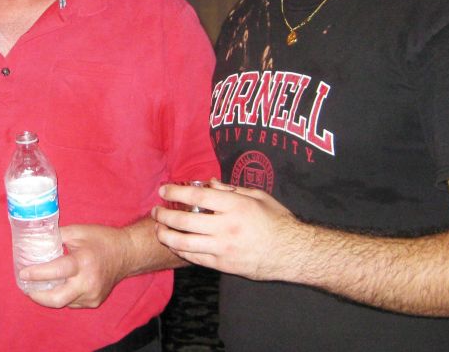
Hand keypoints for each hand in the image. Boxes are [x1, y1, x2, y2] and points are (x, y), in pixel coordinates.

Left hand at [18, 224, 128, 308]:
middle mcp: (88, 282)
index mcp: (83, 262)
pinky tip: (61, 286)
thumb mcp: (78, 231)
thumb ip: (56, 236)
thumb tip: (35, 240)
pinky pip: (72, 302)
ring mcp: (92, 295)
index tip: (23, 273)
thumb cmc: (101, 239)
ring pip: (63, 302)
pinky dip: (63, 295)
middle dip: (38, 296)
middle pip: (57, 299)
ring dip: (49, 296)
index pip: (56, 272)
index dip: (37, 274)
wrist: (127, 254)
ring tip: (40, 286)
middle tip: (27, 288)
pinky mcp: (95, 302)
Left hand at [152, 178, 301, 280]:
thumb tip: (209, 183)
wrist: (292, 253)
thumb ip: (231, 189)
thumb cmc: (277, 221)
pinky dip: (181, 251)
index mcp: (235, 206)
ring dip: (166, 235)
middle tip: (156, 210)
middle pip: (184, 220)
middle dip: (164, 215)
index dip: (175, 192)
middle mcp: (226, 227)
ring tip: (158, 229)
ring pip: (184, 243)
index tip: (163, 190)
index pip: (196, 197)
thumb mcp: (257, 196)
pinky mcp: (224, 265)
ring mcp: (224, 248)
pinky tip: (174, 244)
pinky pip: (195, 258)